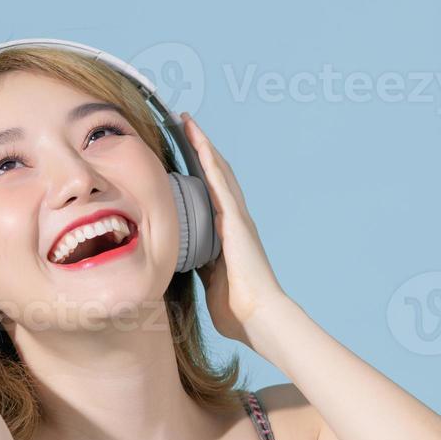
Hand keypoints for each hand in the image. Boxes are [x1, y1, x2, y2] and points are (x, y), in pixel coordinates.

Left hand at [179, 113, 289, 349]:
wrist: (259, 318)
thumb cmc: (238, 309)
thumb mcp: (210, 282)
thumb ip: (199, 266)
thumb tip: (181, 262)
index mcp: (228, 235)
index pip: (211, 194)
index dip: (199, 170)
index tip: (184, 150)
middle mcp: (235, 221)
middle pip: (216, 175)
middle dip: (201, 148)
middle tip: (185, 124)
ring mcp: (237, 219)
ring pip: (218, 172)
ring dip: (203, 145)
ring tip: (187, 121)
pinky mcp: (235, 222)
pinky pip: (220, 184)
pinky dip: (208, 160)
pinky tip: (198, 141)